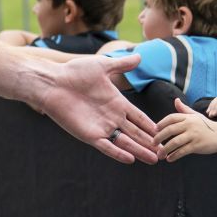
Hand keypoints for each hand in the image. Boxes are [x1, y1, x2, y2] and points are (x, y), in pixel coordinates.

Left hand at [34, 53, 160, 164]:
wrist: (52, 82)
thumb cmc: (74, 72)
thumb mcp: (102, 66)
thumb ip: (121, 65)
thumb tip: (139, 56)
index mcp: (116, 103)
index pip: (138, 117)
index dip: (150, 126)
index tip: (164, 133)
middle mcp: (111, 117)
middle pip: (135, 133)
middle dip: (149, 143)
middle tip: (165, 153)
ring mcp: (100, 127)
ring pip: (124, 142)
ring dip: (139, 150)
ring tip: (154, 159)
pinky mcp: (88, 134)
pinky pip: (106, 146)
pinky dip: (117, 153)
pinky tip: (130, 159)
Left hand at [155, 98, 216, 161]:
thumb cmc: (206, 126)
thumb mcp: (195, 116)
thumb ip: (184, 110)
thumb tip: (176, 100)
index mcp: (188, 117)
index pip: (171, 118)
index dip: (161, 123)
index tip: (154, 130)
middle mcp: (190, 125)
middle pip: (170, 130)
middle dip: (159, 137)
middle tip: (153, 143)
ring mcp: (194, 135)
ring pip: (175, 142)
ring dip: (165, 149)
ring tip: (160, 154)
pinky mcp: (198, 145)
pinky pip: (183, 151)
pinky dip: (174, 155)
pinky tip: (169, 159)